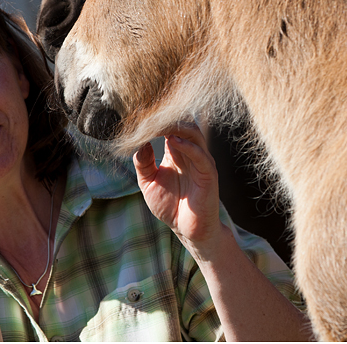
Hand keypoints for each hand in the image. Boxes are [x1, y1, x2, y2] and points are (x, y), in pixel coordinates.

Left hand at [133, 123, 224, 257]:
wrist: (186, 229)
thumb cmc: (169, 206)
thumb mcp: (148, 182)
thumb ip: (143, 163)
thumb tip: (139, 142)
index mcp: (176, 152)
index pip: (169, 128)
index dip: (155, 122)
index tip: (138, 118)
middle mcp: (190, 152)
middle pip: (182, 125)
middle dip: (166, 120)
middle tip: (148, 117)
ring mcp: (201, 161)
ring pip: (193, 134)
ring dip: (177, 127)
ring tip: (160, 124)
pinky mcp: (208, 173)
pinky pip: (200, 154)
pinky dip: (188, 145)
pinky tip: (173, 141)